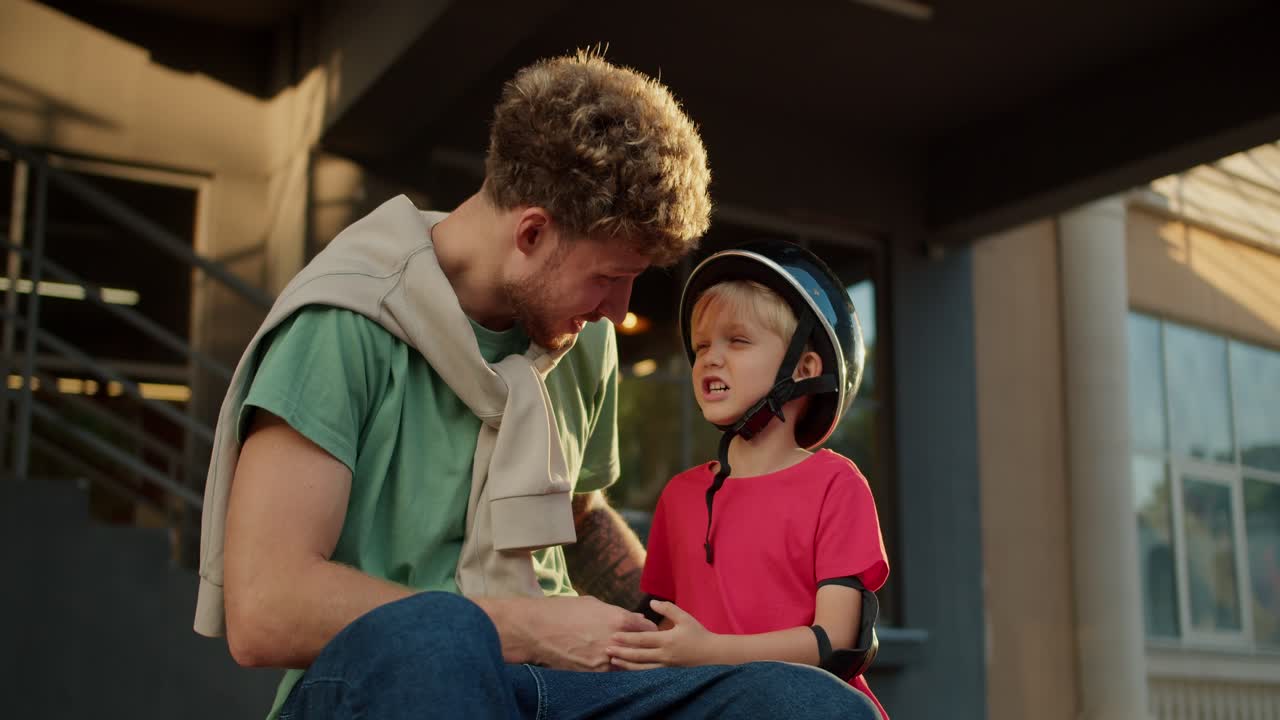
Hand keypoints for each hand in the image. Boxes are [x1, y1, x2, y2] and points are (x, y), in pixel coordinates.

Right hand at [525, 595, 656, 671]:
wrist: (537, 629)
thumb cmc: (564, 610)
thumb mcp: (593, 604)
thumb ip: (618, 612)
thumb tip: (637, 617)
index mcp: (618, 619)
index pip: (648, 628)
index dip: (649, 629)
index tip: (647, 631)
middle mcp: (616, 639)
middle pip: (642, 647)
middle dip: (644, 646)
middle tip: (644, 645)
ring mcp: (605, 658)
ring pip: (629, 663)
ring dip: (630, 659)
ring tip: (628, 655)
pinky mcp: (593, 671)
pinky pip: (612, 671)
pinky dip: (614, 667)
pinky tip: (610, 662)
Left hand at [607, 599, 717, 669]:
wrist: (711, 653)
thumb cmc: (697, 632)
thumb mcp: (684, 617)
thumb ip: (668, 608)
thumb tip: (652, 602)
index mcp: (668, 640)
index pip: (643, 640)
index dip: (628, 638)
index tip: (614, 636)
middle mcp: (665, 654)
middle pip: (639, 655)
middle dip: (621, 652)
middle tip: (606, 649)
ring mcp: (665, 664)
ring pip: (642, 667)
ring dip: (626, 664)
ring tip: (612, 661)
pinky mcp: (667, 669)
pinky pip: (648, 671)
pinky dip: (635, 670)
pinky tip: (626, 667)